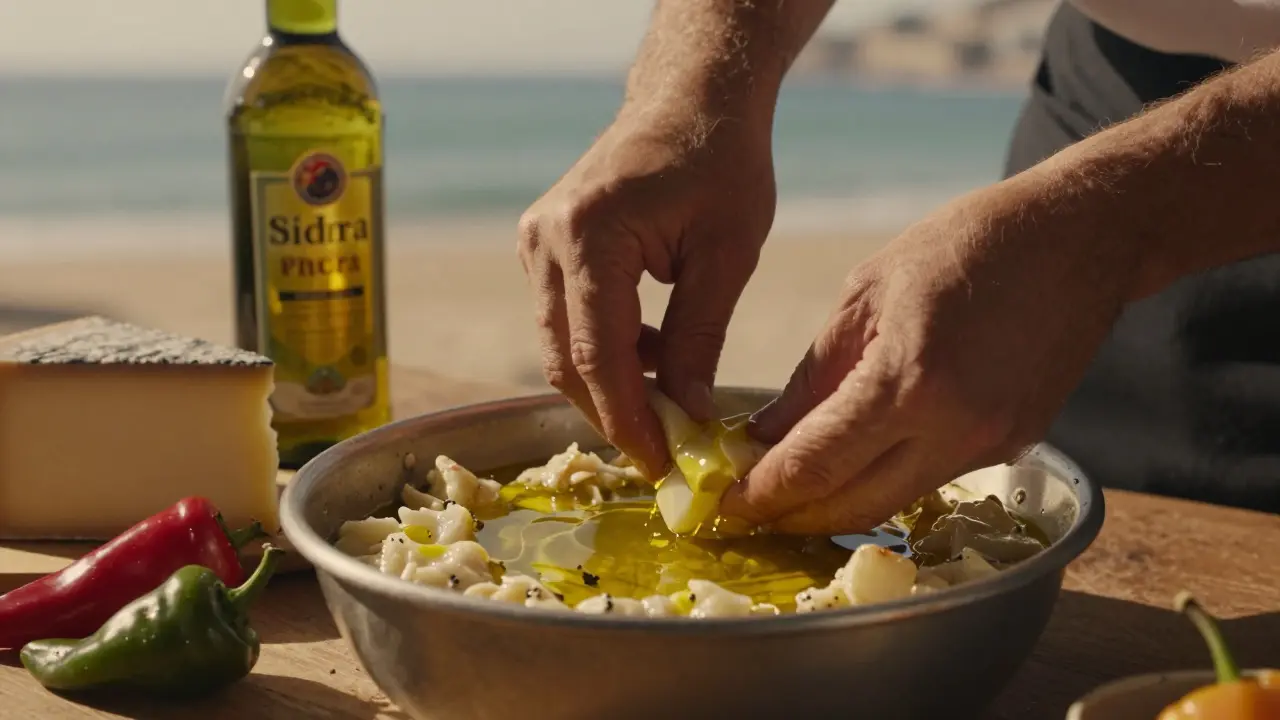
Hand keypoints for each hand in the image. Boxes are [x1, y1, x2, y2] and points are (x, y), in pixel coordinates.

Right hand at [518, 109, 775, 477]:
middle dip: (614, 413)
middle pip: (565, 359)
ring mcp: (536, 242)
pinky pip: (566, 319)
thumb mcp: (727, 255)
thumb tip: (687, 415)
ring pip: (561, 345)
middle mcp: (545, 241)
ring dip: (611, 383)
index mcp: (589, 236)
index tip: (661, 465)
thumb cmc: (720, 162)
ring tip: (670, 404)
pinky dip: (605, 349)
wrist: (689, 98)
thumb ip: (701, 338)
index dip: (628, 420)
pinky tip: (655, 354)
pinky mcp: (542, 246)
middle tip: (663, 453)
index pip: (598, 356)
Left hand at [721, 176, 1141, 533]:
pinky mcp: (1016, 447)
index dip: (762, 493)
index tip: (726, 502)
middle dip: (792, 516)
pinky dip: (887, 477)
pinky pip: (933, 477)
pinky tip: (858, 460)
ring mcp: (991, 445)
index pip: (815, 466)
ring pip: (893, 501)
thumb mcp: (867, 293)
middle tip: (749, 509)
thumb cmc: (966, 245)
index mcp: (907, 381)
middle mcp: (953, 429)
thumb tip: (767, 436)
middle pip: (852, 507)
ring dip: (838, 504)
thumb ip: (814, 376)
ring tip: (793, 487)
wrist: (1081, 240)